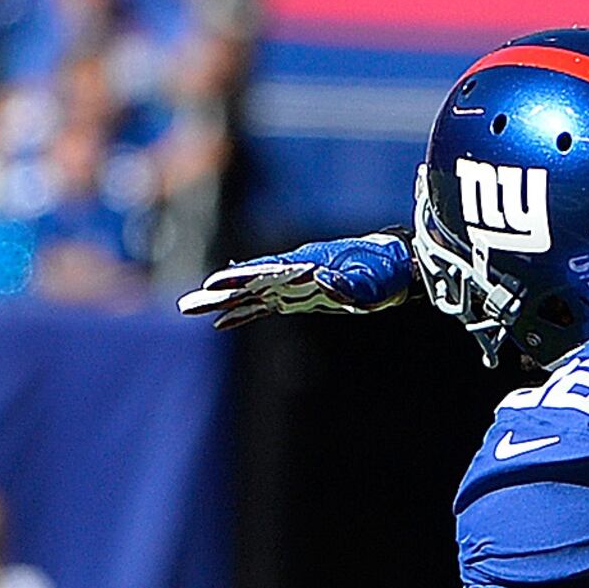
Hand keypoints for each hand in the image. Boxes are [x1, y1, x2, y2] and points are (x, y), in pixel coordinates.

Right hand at [179, 234, 413, 326]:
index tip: (215, 286)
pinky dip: (244, 313)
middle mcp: (295, 272)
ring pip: (252, 293)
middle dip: (220, 292)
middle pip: (250, 282)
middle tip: (187, 303)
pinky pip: (265, 305)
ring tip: (192, 308)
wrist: (400, 266)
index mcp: (307, 264)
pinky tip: (223, 323)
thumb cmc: (387, 272)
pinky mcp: (300, 297)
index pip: (266, 272)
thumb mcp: (372, 281)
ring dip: (224, 302)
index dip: (240, 279)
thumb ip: (348, 283)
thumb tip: (319, 279)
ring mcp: (295, 284)